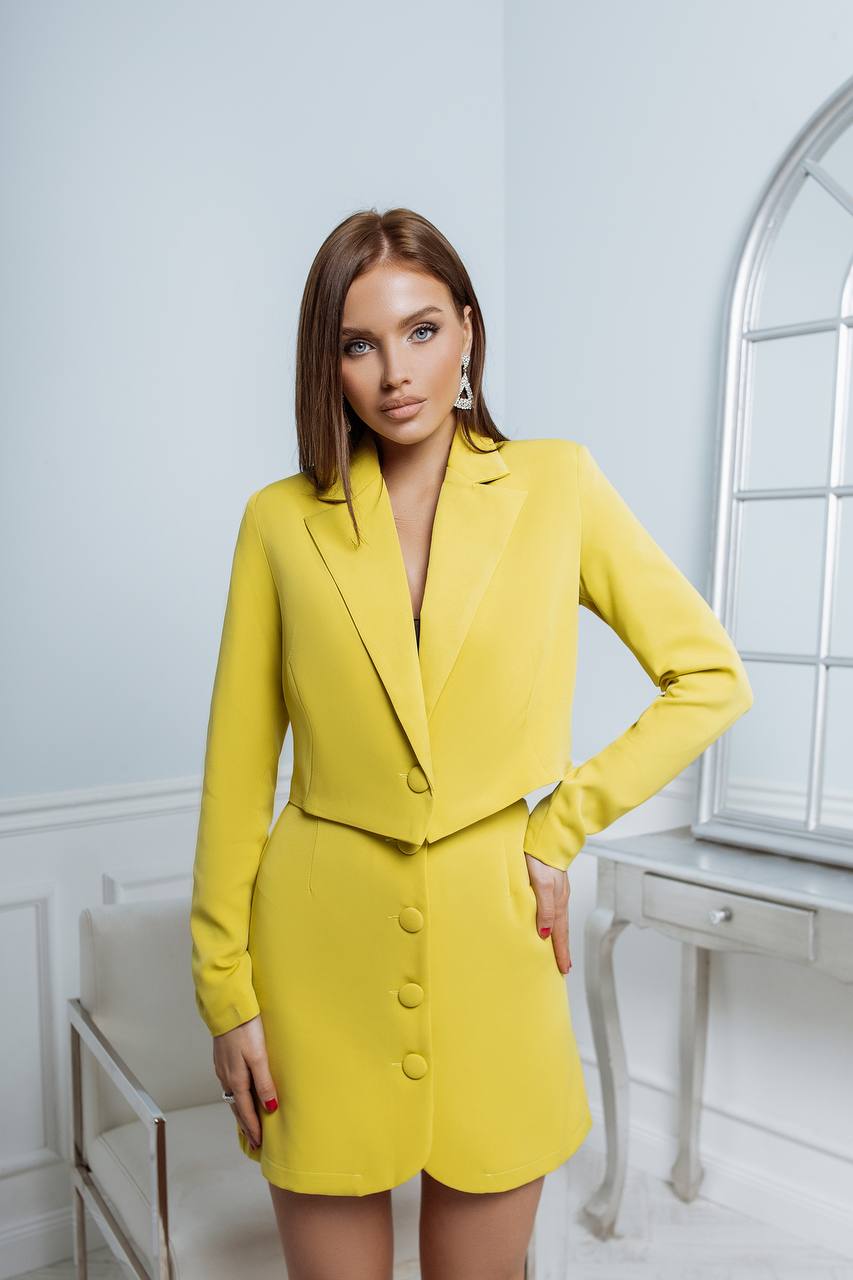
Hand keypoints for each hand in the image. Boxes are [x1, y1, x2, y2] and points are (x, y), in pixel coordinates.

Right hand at [213, 1014, 278, 1148]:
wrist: (228, 1008)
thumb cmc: (245, 1029)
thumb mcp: (259, 1057)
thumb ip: (265, 1083)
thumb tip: (270, 1108)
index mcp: (236, 1079)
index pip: (246, 1111)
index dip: (253, 1128)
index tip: (259, 1143)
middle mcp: (226, 1077)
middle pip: (237, 1108)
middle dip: (245, 1125)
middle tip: (253, 1142)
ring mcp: (223, 1068)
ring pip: (232, 1097)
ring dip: (240, 1112)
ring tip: (247, 1124)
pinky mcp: (223, 1059)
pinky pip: (230, 1085)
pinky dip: (236, 1097)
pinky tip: (240, 1095)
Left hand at [524, 854, 571, 975]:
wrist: (545, 832)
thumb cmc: (540, 855)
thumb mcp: (542, 884)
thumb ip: (544, 908)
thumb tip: (545, 934)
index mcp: (557, 901)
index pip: (559, 933)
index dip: (560, 952)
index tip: (563, 970)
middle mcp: (559, 897)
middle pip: (561, 929)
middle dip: (562, 949)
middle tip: (564, 967)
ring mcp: (556, 889)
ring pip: (557, 919)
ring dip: (557, 936)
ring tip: (557, 949)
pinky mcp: (550, 881)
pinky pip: (552, 908)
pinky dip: (553, 921)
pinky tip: (548, 921)